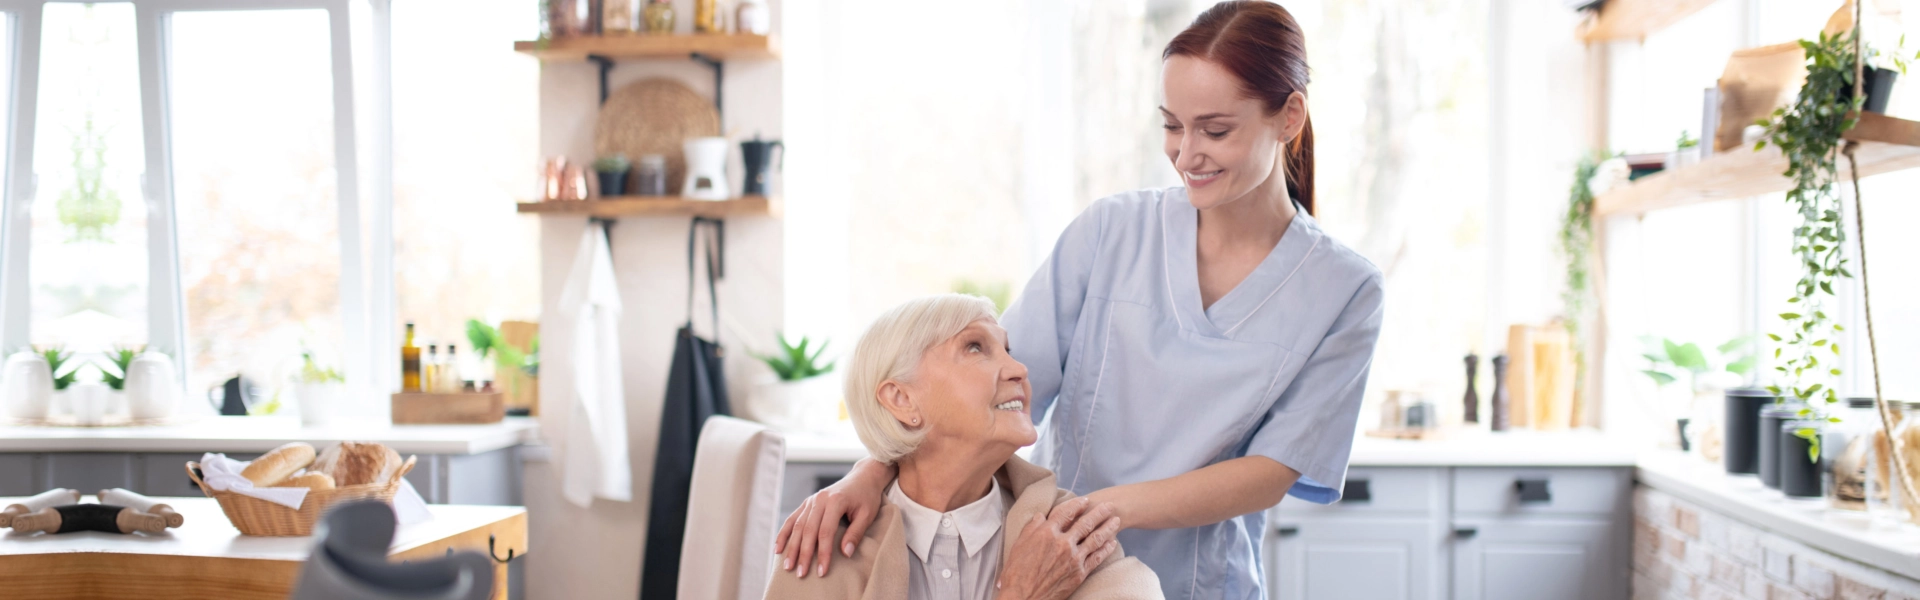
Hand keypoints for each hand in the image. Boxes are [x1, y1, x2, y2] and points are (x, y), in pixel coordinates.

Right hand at [774, 461, 888, 578]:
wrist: (862, 477)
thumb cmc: (867, 497)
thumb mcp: (867, 515)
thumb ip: (856, 533)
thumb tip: (846, 554)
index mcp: (835, 501)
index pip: (826, 532)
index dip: (823, 553)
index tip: (822, 571)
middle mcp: (819, 499)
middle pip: (808, 531)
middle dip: (804, 554)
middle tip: (801, 574)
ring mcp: (811, 500)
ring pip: (797, 526)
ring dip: (791, 547)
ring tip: (788, 566)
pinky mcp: (807, 503)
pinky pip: (792, 519)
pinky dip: (784, 534)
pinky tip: (778, 548)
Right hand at [994, 497, 1122, 599]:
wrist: (1023, 597)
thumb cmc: (1017, 572)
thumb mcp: (1019, 545)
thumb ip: (1032, 528)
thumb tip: (1041, 515)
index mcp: (1046, 533)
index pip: (1066, 513)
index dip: (1077, 505)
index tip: (1085, 500)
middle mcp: (1063, 543)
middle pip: (1086, 523)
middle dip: (1099, 512)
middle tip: (1110, 505)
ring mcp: (1073, 558)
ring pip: (1095, 539)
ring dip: (1108, 528)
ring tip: (1116, 520)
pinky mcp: (1079, 573)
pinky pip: (1097, 558)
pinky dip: (1106, 549)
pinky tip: (1113, 543)